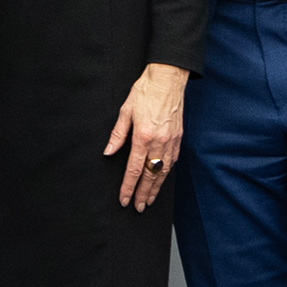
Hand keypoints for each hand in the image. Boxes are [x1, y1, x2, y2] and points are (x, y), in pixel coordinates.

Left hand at [104, 63, 189, 210]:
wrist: (168, 79)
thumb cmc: (145, 91)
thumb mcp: (126, 111)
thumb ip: (117, 135)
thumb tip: (109, 152)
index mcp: (144, 136)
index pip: (135, 169)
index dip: (128, 187)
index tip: (124, 199)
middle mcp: (159, 142)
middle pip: (151, 176)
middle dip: (143, 194)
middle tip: (138, 207)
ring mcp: (171, 141)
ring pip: (163, 171)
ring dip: (156, 188)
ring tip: (149, 200)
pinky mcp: (178, 138)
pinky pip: (172, 161)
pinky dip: (165, 173)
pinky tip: (161, 179)